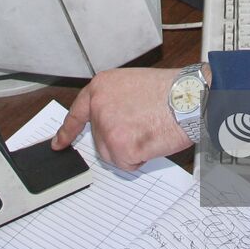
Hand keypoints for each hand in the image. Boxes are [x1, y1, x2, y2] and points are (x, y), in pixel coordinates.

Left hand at [52, 67, 191, 169]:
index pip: (77, 113)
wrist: (190, 97)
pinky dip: (141, 158)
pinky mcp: (119, 147)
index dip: (68, 131)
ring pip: (112, 153)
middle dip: (120, 139)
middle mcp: (99, 106)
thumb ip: (115, 101)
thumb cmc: (172, 90)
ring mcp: (107, 127)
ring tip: (149, 129)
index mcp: (101, 87)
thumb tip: (113, 121)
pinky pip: (127, 163)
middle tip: (143, 125)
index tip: (59, 143)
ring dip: (131, 149)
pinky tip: (152, 139)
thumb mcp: (133, 84)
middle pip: (100, 138)